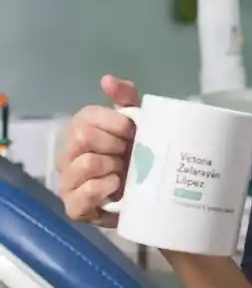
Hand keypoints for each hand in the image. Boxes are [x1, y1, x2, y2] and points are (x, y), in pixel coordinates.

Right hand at [58, 76, 140, 226]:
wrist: (148, 198)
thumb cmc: (137, 157)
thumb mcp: (138, 126)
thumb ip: (126, 99)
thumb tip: (107, 80)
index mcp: (79, 130)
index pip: (87, 116)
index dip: (115, 123)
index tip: (133, 133)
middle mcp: (67, 153)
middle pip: (83, 137)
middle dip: (114, 145)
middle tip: (129, 154)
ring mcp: (68, 181)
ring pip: (86, 163)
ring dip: (112, 167)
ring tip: (124, 172)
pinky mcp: (74, 207)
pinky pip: (84, 194)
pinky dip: (105, 188)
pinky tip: (118, 188)